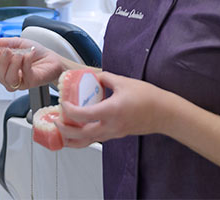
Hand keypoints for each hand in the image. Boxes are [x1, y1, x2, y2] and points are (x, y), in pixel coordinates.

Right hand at [0, 38, 64, 91]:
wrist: (52, 58)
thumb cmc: (36, 53)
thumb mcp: (18, 43)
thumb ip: (4, 42)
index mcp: (5, 69)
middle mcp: (10, 77)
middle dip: (2, 60)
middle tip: (9, 50)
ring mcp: (20, 82)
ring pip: (9, 78)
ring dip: (13, 63)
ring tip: (19, 54)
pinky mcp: (31, 82)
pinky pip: (25, 74)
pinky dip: (26, 62)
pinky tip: (29, 54)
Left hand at [55, 71, 172, 147]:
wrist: (164, 113)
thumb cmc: (149, 98)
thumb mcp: (124, 82)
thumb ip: (105, 78)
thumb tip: (94, 76)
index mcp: (111, 111)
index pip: (82, 115)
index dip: (68, 110)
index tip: (63, 103)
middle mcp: (110, 126)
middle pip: (80, 136)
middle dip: (63, 130)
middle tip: (56, 120)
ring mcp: (113, 133)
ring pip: (87, 142)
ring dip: (71, 139)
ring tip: (61, 131)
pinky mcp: (116, 135)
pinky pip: (95, 139)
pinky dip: (83, 137)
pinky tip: (79, 129)